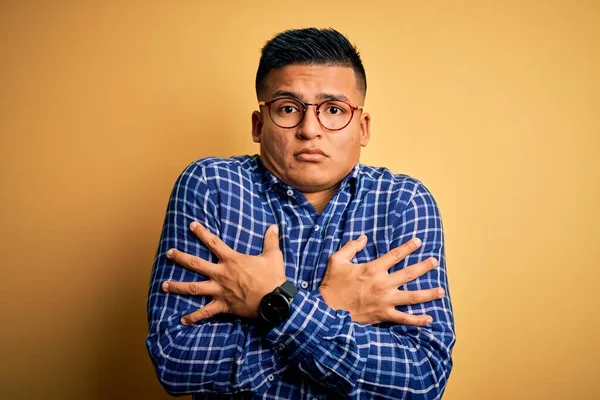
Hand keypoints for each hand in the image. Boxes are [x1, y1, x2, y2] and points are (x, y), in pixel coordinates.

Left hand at [162, 222, 285, 324]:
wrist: (274, 300)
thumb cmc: (272, 277)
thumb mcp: (273, 255)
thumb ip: (271, 240)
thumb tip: (274, 226)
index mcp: (232, 260)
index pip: (213, 243)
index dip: (202, 233)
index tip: (191, 225)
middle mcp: (221, 274)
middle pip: (195, 264)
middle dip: (180, 257)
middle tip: (169, 253)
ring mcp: (220, 291)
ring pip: (194, 288)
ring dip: (177, 286)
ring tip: (164, 285)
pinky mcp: (222, 306)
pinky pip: (205, 313)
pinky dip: (193, 317)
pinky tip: (182, 320)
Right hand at [319, 236, 443, 325]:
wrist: (327, 309)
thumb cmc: (332, 284)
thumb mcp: (337, 260)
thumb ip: (351, 247)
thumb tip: (364, 238)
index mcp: (372, 269)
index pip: (395, 255)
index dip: (408, 247)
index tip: (418, 241)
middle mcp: (382, 284)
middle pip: (409, 273)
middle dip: (424, 266)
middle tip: (435, 261)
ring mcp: (385, 301)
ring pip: (412, 297)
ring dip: (428, 293)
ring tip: (441, 291)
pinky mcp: (383, 315)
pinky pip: (404, 318)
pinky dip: (417, 320)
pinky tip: (429, 318)